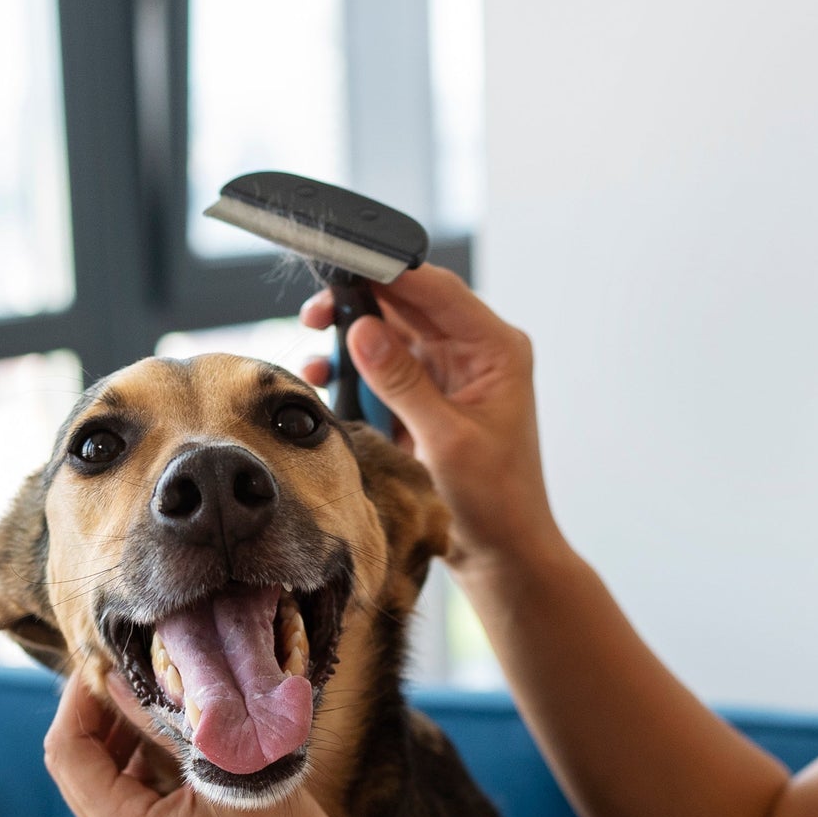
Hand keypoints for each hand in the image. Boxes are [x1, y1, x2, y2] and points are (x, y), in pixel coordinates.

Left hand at [43, 674, 363, 816]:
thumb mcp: (231, 770)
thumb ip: (166, 723)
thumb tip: (122, 677)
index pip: (67, 751)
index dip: (79, 699)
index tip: (108, 660)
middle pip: (74, 768)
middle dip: (95, 714)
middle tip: (129, 671)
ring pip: (98, 785)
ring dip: (116, 739)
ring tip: (155, 699)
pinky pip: (125, 804)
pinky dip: (137, 767)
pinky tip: (174, 742)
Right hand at [298, 265, 559, 569]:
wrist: (503, 552)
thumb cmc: (494, 500)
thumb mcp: (446, 440)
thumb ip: (402, 382)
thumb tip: (362, 330)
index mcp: (496, 350)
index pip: (437, 289)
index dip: (388, 272)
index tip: (341, 263)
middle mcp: (475, 352)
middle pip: (410, 303)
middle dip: (360, 300)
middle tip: (316, 310)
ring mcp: (450, 373)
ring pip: (392, 331)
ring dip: (353, 335)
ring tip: (314, 338)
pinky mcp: (428, 396)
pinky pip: (385, 367)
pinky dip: (355, 369)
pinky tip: (326, 376)